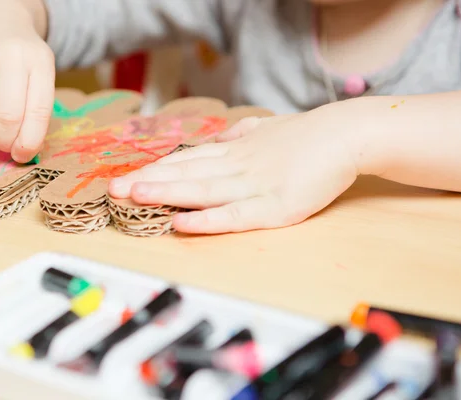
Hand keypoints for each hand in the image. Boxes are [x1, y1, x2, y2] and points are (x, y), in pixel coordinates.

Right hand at [0, 4, 54, 162]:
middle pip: (9, 117)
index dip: (31, 140)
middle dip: (9, 142)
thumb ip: (38, 111)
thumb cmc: (24, 61)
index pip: (38, 111)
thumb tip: (26, 151)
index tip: (26, 155)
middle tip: (10, 147)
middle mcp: (10, 59)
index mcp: (39, 63)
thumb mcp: (41, 76)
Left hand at [108, 107, 359, 233]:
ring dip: (168, 193)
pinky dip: (207, 220)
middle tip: (114, 188)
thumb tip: (228, 135)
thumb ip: (246, 133)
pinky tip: (182, 223)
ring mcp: (255, 186)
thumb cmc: (308, 136)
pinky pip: (235, 215)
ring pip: (204, 191)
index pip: (188, 160)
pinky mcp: (276, 207)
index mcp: (236, 150)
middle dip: (149, 181)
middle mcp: (238, 166)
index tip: (128, 175)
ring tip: (135, 196)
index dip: (157, 168)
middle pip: (187, 173)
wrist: (346, 135)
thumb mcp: (270, 128)